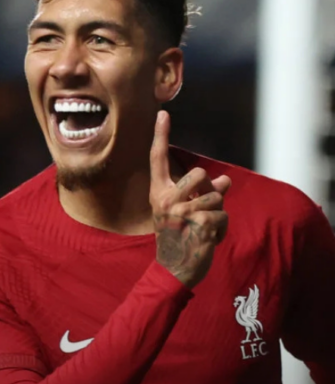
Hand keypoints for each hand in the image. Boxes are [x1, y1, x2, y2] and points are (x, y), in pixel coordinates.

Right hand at [150, 110, 230, 288]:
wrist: (173, 270)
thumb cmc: (179, 239)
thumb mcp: (185, 213)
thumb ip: (202, 194)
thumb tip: (226, 182)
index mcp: (159, 194)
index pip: (158, 160)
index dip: (160, 136)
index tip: (162, 113)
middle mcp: (166, 200)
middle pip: (200, 173)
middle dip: (208, 190)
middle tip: (201, 210)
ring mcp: (181, 213)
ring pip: (216, 196)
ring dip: (217, 212)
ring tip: (204, 229)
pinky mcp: (198, 224)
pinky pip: (222, 215)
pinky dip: (221, 229)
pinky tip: (208, 239)